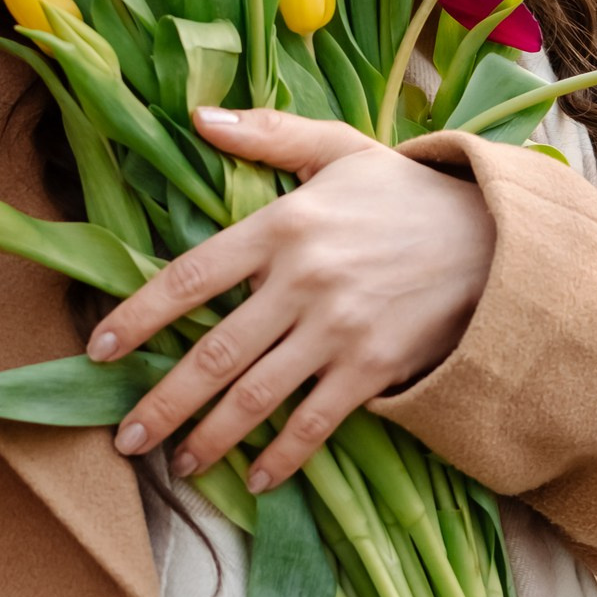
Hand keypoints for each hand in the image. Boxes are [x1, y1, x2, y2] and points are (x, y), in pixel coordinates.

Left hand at [88, 108, 496, 492]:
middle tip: (124, 436)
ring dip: (208, 437)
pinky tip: (254, 479)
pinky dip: (282, 456)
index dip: (138, 316)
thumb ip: (266, 136)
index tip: (99, 350)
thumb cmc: (406, 193)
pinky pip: (316, 423)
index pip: (190, 276)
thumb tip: (196, 117)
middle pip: (213, 353)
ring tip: (176, 463)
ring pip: (255, 397)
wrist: (497, 238)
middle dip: (161, 402)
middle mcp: (302, 283)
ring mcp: (338, 331)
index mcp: (282, 226)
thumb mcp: (339, 149)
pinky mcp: (374, 369)